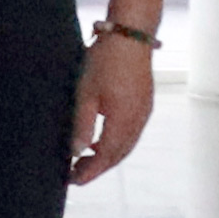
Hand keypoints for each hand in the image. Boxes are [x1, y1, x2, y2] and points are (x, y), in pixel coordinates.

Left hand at [70, 27, 156, 183]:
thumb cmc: (105, 61)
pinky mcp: (144, 103)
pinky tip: (101, 141)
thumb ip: (82, 126)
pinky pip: (131, 132)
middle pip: (119, 153)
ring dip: (107, 156)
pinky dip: (116, 143)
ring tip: (85, 162)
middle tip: (76, 175)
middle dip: (98, 167)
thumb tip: (77, 152)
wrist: (130, 36)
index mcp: (125, 120)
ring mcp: (144, 111)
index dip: (91, 171)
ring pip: (127, 144)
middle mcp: (138, 119)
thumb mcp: (86, 94)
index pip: (108, 156)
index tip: (74, 180)